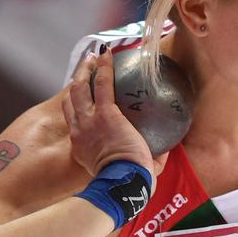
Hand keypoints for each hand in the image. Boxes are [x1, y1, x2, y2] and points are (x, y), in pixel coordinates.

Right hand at [61, 47, 168, 188]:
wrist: (123, 183)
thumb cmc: (130, 183)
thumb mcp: (135, 171)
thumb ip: (150, 159)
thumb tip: (166, 151)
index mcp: (82, 146)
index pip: (74, 121)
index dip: (76, 108)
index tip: (83, 99)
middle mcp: (80, 131)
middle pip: (72, 101)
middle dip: (76, 83)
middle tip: (84, 69)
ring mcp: (89, 121)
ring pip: (80, 89)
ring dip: (84, 70)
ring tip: (93, 56)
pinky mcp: (105, 114)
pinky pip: (102, 84)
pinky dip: (104, 68)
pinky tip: (109, 53)